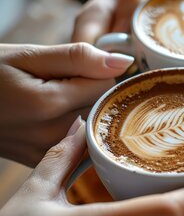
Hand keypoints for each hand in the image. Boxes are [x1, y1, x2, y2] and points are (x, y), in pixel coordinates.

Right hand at [0, 43, 132, 165]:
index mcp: (49, 106)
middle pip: (100, 106)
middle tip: (55, 82)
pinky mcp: (43, 160)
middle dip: (88, 90)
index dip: (97, 71)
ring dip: (79, 108)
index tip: (77, 66)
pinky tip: (46, 114)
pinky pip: (76, 139)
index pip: (107, 86)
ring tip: (46, 98)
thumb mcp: (28, 55)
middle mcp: (53, 136)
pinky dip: (70, 124)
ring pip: (90, 122)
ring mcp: (47, 153)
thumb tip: (123, 63)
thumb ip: (78, 58)